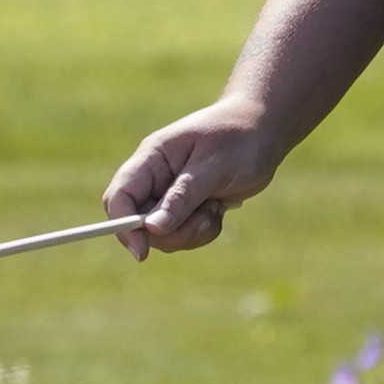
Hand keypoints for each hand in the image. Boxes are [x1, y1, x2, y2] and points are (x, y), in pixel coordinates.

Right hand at [102, 100, 287, 256]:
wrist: (264, 132)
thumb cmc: (239, 139)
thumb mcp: (212, 167)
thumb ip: (182, 197)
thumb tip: (151, 229)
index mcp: (151, 158)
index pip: (119, 196)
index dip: (123, 226)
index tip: (142, 252)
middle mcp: (154, 178)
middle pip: (138, 224)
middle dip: (171, 232)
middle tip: (206, 216)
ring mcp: (168, 195)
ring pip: (163, 235)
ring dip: (192, 231)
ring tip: (216, 206)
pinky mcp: (186, 209)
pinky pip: (184, 236)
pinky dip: (203, 231)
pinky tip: (220, 207)